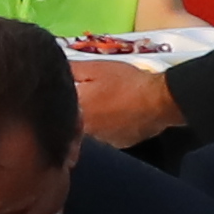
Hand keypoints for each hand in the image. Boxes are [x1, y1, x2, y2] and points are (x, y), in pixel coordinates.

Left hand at [69, 53, 186, 148]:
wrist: (160, 99)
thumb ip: (69, 71)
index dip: (62, 99)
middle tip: (91, 96)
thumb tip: (53, 72)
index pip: (58, 109)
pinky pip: (107, 137)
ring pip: (90, 130)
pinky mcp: (120, 145)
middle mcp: (86, 131)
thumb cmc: (126, 82)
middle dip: (78, 110)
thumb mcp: (94, 68)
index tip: (70, 92)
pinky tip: (117, 115)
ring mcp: (103, 141)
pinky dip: (109, 128)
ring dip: (94, 121)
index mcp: (75, 111)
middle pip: (73, 121)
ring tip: (107, 105)